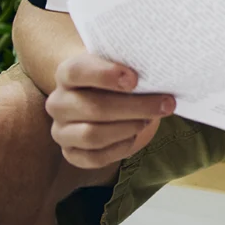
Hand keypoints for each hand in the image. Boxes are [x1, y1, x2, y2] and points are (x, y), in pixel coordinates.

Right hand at [45, 52, 172, 168]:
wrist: (111, 98)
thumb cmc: (121, 79)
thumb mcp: (125, 67)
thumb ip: (133, 67)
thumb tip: (160, 75)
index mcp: (67, 74)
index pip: (76, 71)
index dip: (105, 75)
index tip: (134, 79)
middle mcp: (58, 103)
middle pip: (93, 107)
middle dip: (134, 107)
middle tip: (165, 103)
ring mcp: (61, 131)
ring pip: (92, 135)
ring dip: (128, 128)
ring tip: (150, 119)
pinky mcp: (71, 154)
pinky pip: (95, 157)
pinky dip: (121, 147)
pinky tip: (136, 135)